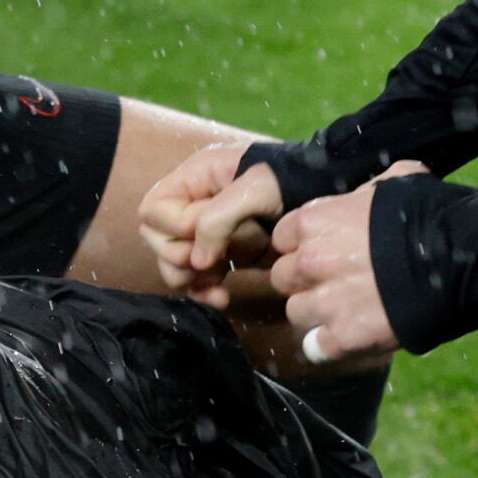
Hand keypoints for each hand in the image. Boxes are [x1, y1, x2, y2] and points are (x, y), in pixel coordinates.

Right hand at [136, 140, 285, 301]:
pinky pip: (196, 279)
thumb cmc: (289, 183)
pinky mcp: (221, 256)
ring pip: (174, 263)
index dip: (175, 228)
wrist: (323, 195)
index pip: (154, 210)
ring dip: (192, 279)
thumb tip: (196, 262)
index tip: (208, 235)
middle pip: (157, 239)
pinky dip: (203, 292)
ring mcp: (206, 233)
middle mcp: (192, 205)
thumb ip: (218, 219)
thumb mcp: (254, 189)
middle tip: (211, 263)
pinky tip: (222, 298)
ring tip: (218, 282)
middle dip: (180, 257)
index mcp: (193, 179)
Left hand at [265, 164, 423, 364]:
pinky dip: (330, 344)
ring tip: (348, 308)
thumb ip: (366, 190)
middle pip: (284, 277)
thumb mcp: (395, 180)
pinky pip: (316, 347)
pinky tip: (351, 335)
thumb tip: (367, 192)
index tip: (323, 250)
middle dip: (306, 279)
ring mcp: (324, 303)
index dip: (302, 245)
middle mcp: (308, 263)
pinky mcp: (343, 338)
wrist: (460, 257)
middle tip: (337, 280)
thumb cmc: (429, 212)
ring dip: (317, 312)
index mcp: (313, 222)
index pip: (283, 238)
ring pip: (297, 312)